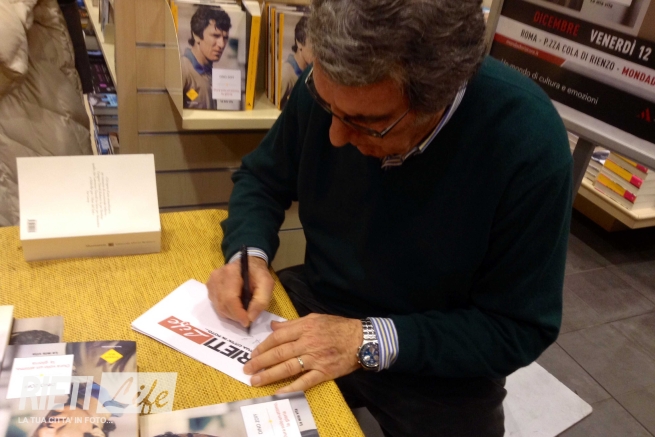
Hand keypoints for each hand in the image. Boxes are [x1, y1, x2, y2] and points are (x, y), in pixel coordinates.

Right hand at [207, 256, 273, 327]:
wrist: (248, 263)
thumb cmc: (258, 274)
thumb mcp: (267, 284)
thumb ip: (261, 301)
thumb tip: (250, 317)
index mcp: (231, 273)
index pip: (230, 298)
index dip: (237, 314)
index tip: (247, 322)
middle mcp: (217, 277)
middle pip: (223, 304)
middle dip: (235, 316)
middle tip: (247, 317)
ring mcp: (211, 282)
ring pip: (218, 307)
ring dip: (231, 314)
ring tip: (242, 310)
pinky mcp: (209, 287)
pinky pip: (216, 304)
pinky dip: (226, 310)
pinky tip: (235, 305)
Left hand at [243, 314, 362, 392]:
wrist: (361, 339)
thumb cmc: (338, 327)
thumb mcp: (315, 318)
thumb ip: (293, 323)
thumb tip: (274, 327)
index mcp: (305, 327)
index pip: (278, 337)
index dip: (263, 346)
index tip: (252, 354)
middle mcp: (308, 342)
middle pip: (279, 353)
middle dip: (260, 362)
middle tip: (247, 370)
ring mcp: (316, 358)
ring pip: (288, 367)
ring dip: (270, 375)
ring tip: (256, 381)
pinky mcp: (324, 372)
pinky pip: (305, 381)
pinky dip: (291, 388)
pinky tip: (279, 392)